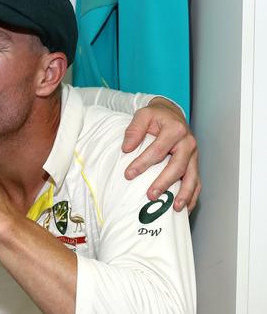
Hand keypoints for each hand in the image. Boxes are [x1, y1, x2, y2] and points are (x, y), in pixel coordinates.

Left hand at [122, 97, 200, 211]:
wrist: (171, 115)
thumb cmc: (156, 117)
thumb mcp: (143, 115)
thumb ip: (134, 129)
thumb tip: (127, 148)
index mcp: (175, 130)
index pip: (158, 150)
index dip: (143, 163)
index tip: (129, 174)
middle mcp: (188, 143)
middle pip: (177, 166)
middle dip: (164, 182)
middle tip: (151, 196)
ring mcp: (194, 155)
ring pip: (192, 177)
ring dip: (184, 194)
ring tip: (175, 208)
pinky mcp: (194, 164)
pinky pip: (196, 182)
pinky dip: (192, 196)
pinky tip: (185, 208)